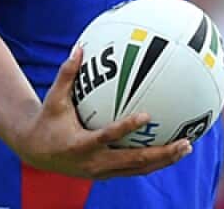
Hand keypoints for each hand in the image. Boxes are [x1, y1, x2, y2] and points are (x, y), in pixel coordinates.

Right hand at [9, 46, 190, 179]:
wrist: (37, 151)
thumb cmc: (47, 120)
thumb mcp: (54, 98)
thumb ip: (67, 75)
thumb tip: (78, 48)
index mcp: (80, 144)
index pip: (107, 136)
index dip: (126, 127)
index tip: (146, 115)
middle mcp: (93, 162)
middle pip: (133, 161)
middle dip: (161, 153)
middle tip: (184, 142)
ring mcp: (102, 172)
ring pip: (139, 169)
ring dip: (164, 160)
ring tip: (186, 147)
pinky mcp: (107, 175)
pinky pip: (135, 170)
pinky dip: (154, 162)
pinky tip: (171, 152)